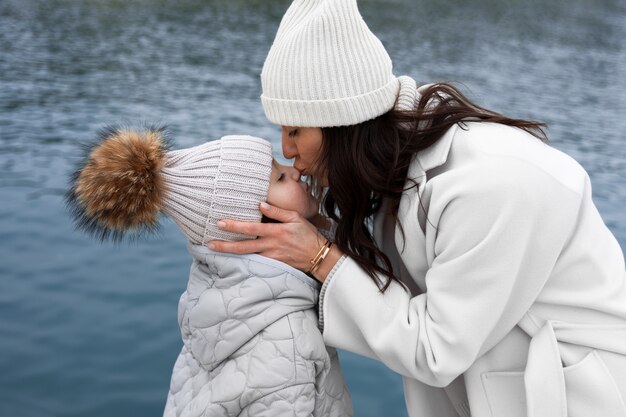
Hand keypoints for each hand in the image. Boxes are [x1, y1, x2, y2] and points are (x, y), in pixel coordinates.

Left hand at [208, 202, 327, 272]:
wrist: (318, 256)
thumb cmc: (308, 234)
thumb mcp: (296, 218)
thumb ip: (277, 212)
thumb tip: (260, 204)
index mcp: (275, 232)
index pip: (251, 228)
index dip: (234, 226)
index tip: (220, 223)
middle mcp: (271, 246)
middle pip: (243, 247)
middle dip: (225, 246)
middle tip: (209, 243)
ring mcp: (271, 257)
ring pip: (247, 256)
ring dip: (230, 253)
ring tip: (215, 249)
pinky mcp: (274, 265)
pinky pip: (255, 262)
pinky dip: (243, 259)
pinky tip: (232, 257)